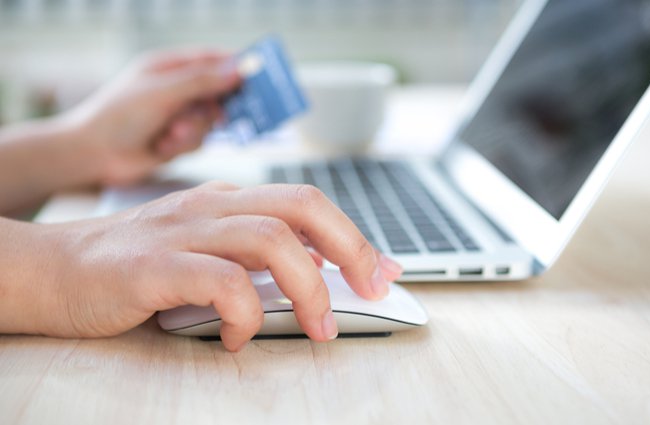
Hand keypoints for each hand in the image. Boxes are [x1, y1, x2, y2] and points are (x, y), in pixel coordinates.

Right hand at [11, 183, 402, 350]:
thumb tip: (317, 271)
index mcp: (229, 201)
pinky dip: (245, 314)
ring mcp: (183, 230)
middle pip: (303, 206)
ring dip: (308, 289)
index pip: (308, 202)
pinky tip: (239, 338)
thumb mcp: (206, 251)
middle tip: (371, 292)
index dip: (355, 235)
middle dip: (351, 249)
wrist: (53, 269)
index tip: (385, 270)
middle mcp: (212, 206)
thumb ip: (256, 257)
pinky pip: (221, 281)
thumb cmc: (136, 267)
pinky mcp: (153, 265)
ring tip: (316, 327)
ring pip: (271, 239)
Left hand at [66, 49, 240, 184]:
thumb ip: (203, 81)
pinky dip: (183, 144)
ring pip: (210, 121)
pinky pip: (199, 140)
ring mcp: (176, 115)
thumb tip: (239, 70)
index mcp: (168, 67)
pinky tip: (162, 146)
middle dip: (216, 106)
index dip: (234, 65)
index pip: (210, 59)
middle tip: (225, 115)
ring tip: (171, 134)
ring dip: (193, 130)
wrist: (93, 155)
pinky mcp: (176, 140)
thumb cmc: (119, 115)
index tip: (258, 74)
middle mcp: (175, 89)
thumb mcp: (164, 92)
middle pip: (217, 92)